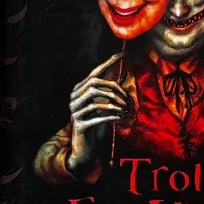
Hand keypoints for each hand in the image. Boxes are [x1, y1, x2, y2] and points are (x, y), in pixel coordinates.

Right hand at [66, 53, 132, 176]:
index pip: (95, 72)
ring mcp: (75, 111)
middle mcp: (74, 98)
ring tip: (127, 110)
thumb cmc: (95, 125)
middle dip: (115, 89)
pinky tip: (121, 117)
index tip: (124, 54)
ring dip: (115, 103)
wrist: (84, 150)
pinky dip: (111, 115)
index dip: (109, 62)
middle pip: (96, 84)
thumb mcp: (104, 106)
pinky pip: (97, 116)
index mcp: (79, 90)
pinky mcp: (79, 125)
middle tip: (130, 101)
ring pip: (95, 99)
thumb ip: (109, 91)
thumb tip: (123, 73)